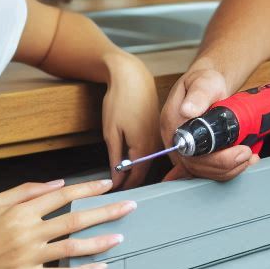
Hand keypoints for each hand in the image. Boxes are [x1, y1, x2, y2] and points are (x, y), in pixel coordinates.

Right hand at [0, 179, 131, 268]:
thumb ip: (25, 191)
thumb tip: (55, 183)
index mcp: (21, 211)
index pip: (62, 195)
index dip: (87, 189)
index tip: (106, 185)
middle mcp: (28, 232)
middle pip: (74, 219)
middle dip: (105, 211)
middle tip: (127, 207)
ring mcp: (30, 256)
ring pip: (72, 248)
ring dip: (99, 242)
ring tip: (119, 237)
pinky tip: (100, 268)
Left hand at [102, 54, 163, 189]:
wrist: (133, 76)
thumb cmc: (120, 100)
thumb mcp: (112, 132)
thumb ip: (116, 158)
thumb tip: (116, 178)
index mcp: (144, 148)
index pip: (135, 178)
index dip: (122, 187)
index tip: (110, 192)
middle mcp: (156, 145)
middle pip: (143, 172)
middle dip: (129, 181)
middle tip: (113, 187)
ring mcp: (159, 136)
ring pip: (147, 162)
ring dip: (134, 170)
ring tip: (119, 175)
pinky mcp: (157, 129)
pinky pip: (150, 150)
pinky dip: (140, 158)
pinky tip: (129, 158)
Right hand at [159, 61, 255, 181]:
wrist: (207, 87)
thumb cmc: (204, 83)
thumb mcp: (204, 82)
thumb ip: (198, 94)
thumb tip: (188, 110)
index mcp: (172, 122)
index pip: (190, 151)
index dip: (216, 158)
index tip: (240, 151)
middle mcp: (175, 139)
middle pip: (196, 166)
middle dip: (226, 166)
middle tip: (248, 155)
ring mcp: (184, 149)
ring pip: (203, 172)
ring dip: (228, 170)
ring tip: (249, 158)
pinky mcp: (195, 155)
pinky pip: (207, 170)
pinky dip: (226, 170)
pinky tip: (242, 163)